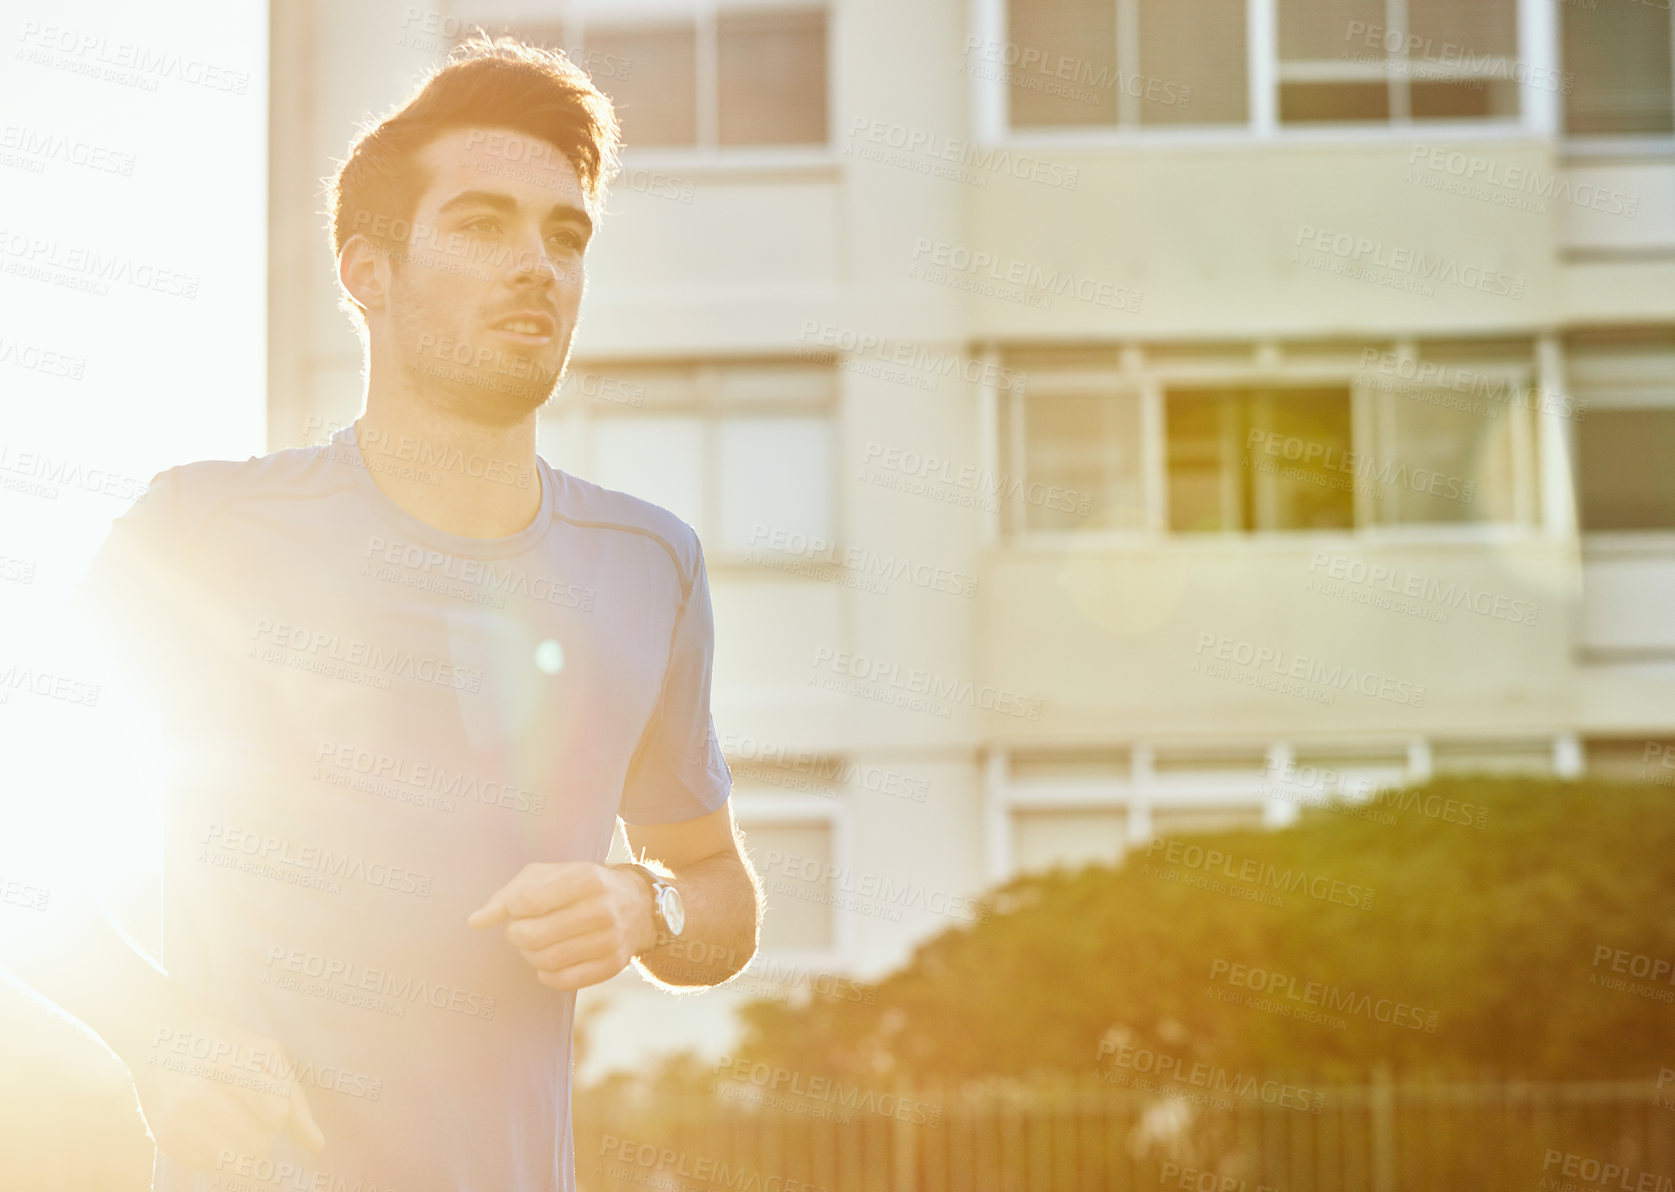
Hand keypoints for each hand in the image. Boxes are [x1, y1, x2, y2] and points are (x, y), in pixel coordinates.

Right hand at [121, 1013, 325, 1171]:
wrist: (157, 1037)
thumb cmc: (223, 1043)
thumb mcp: (266, 1053)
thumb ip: (295, 1100)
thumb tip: (317, 1147)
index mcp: (227, 1066)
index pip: (276, 1114)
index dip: (279, 1108)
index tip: (266, 1091)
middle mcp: (197, 1097)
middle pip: (260, 1144)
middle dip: (265, 1130)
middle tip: (247, 1104)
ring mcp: (177, 1122)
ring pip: (238, 1163)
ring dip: (246, 1145)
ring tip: (232, 1116)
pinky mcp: (166, 1142)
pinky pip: (213, 1166)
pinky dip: (222, 1151)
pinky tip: (210, 1123)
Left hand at [467, 862, 656, 990]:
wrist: (637, 904)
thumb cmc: (581, 886)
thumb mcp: (548, 876)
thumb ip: (508, 895)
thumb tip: (475, 921)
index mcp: (586, 878)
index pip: (527, 900)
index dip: (512, 907)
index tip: (518, 907)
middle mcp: (601, 909)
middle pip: (532, 935)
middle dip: (516, 934)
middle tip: (521, 929)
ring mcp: (609, 940)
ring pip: (545, 960)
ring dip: (530, 954)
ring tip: (535, 943)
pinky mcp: (611, 965)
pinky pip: (563, 981)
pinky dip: (547, 974)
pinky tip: (549, 961)